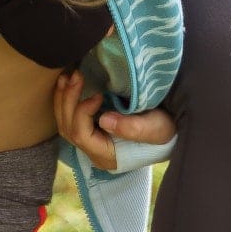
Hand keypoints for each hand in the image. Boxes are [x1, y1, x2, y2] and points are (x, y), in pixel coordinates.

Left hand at [55, 71, 176, 171]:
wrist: (168, 128)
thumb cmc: (164, 129)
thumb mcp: (155, 128)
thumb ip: (132, 127)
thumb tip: (104, 120)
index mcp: (107, 155)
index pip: (82, 135)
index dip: (83, 111)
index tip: (98, 94)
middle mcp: (93, 151)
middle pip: (69, 128)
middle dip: (68, 100)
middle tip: (77, 76)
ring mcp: (90, 141)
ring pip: (64, 123)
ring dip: (63, 98)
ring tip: (67, 76)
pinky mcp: (90, 129)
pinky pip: (69, 117)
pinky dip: (65, 99)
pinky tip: (67, 82)